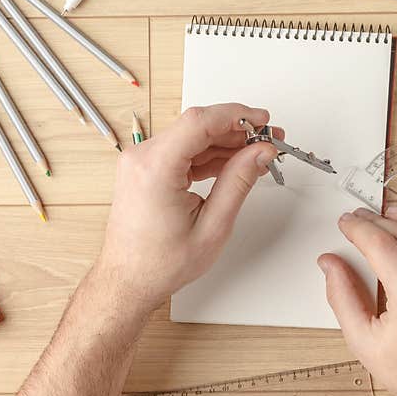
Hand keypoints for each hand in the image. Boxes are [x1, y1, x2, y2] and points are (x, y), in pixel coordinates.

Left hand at [97, 104, 279, 309]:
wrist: (129, 280)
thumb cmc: (159, 264)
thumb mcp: (212, 226)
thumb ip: (238, 182)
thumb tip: (259, 152)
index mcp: (155, 169)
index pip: (200, 122)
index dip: (236, 115)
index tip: (263, 120)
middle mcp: (142, 158)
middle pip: (197, 125)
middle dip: (236, 129)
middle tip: (268, 139)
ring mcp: (140, 162)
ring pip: (191, 137)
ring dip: (225, 142)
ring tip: (255, 155)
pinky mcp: (145, 169)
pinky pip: (182, 150)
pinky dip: (208, 154)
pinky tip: (233, 163)